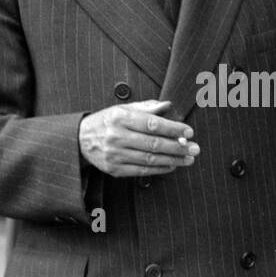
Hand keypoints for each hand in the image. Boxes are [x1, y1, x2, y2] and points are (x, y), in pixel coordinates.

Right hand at [78, 99, 198, 177]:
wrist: (80, 140)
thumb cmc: (107, 121)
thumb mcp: (123, 109)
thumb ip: (146, 107)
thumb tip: (168, 105)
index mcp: (120, 118)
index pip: (152, 124)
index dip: (173, 128)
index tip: (189, 132)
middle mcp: (116, 137)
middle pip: (154, 143)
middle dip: (178, 146)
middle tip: (195, 148)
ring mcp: (115, 155)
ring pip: (150, 159)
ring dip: (173, 160)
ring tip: (188, 158)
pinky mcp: (114, 169)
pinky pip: (142, 171)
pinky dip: (160, 169)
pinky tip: (172, 166)